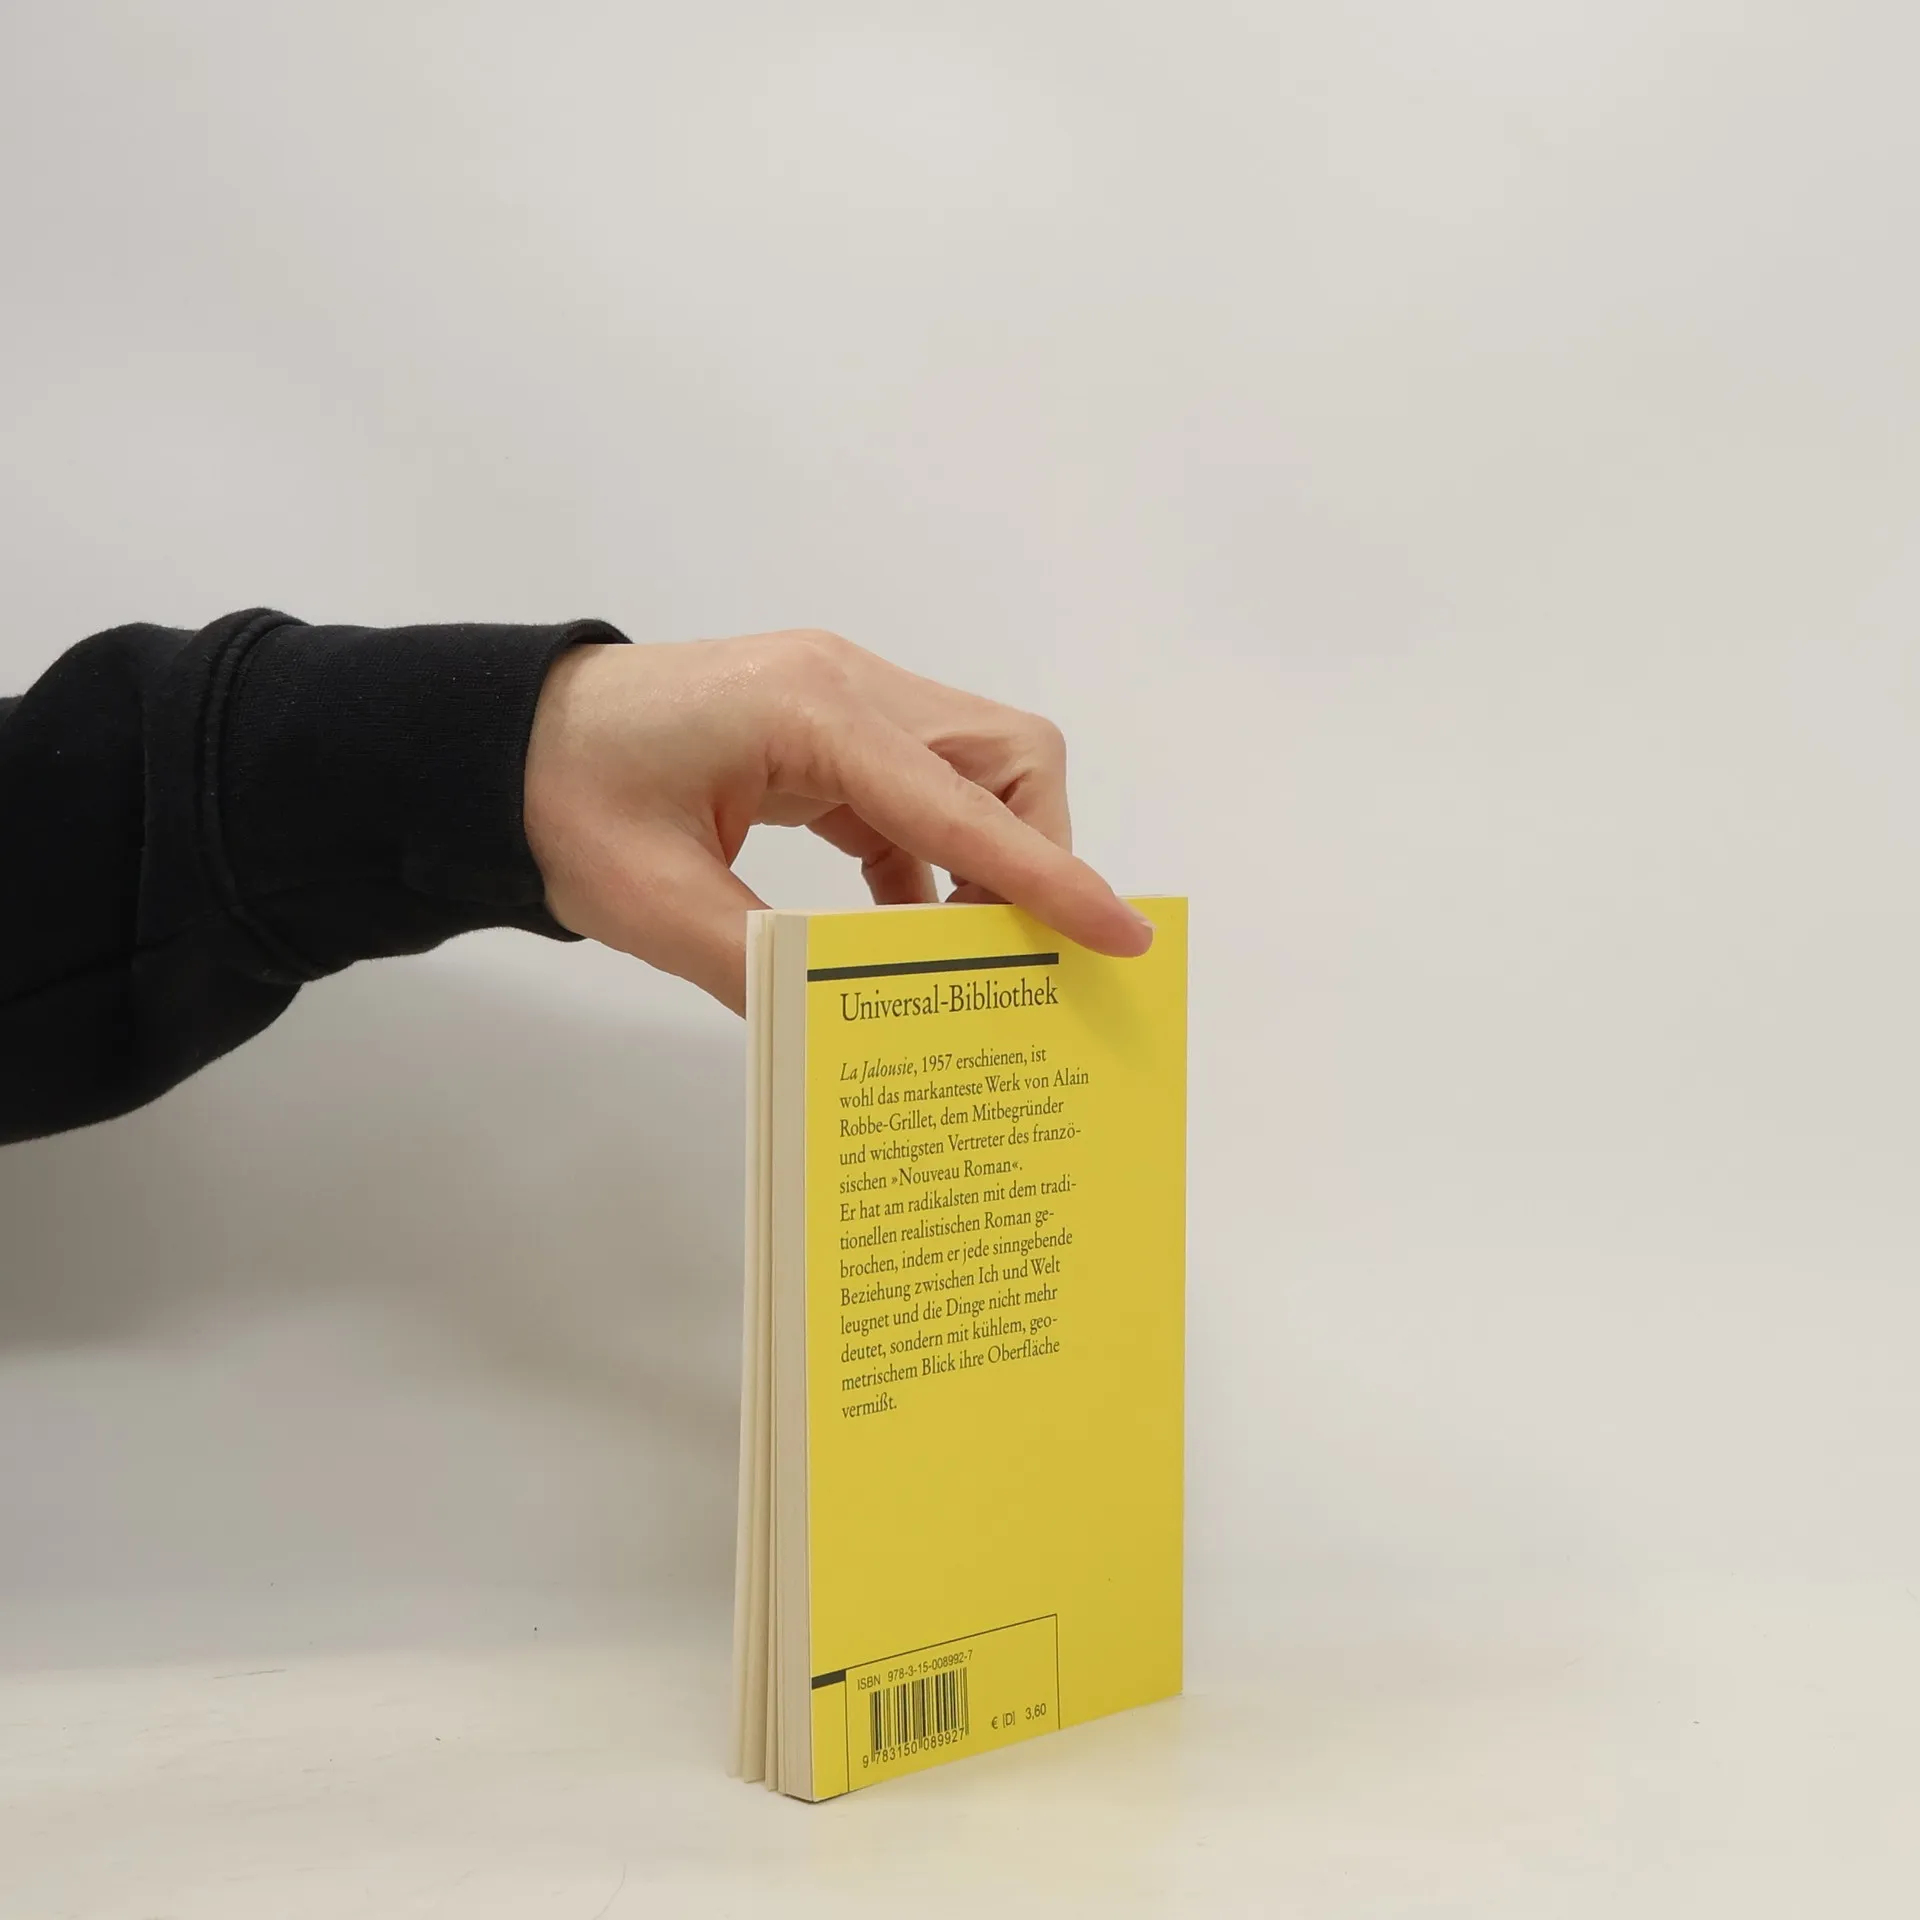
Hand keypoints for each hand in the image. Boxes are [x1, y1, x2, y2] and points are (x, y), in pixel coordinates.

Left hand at [523, 629, 1152, 1012]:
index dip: (1047, 876)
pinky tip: (900, 929)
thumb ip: (766, 968)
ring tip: (958, 951)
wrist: (496, 743)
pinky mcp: (826, 727)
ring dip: (988, 854)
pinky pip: (921, 788)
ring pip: (978, 764)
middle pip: (1008, 753)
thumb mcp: (654, 905)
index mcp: (809, 714)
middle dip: (1034, 849)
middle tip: (1004, 948)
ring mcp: (841, 698)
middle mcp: (846, 687)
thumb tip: (857, 1030)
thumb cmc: (561, 803)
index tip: (1119, 934)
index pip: (963, 803)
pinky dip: (932, 859)